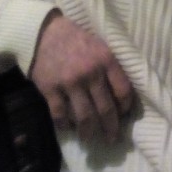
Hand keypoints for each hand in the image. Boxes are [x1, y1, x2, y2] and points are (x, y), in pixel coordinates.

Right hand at [30, 12, 133, 141]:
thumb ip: (112, 69)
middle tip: (112, 139)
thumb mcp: (102, 47)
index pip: (123, 91)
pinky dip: (65, 125)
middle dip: (111, 128)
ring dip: (89, 132)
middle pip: (105, 109)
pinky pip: (60, 114)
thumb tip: (123, 98)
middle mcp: (90, 73)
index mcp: (107, 60)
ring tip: (91, 139)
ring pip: (84, 117)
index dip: (126, 107)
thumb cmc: (78, 39)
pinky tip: (68, 128)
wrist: (45, 32)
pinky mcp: (50, 89)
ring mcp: (69, 83)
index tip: (125, 115)